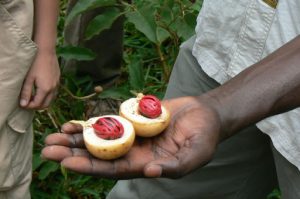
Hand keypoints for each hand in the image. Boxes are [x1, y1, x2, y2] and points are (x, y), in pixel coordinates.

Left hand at [20, 50, 59, 108]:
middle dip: (37, 106)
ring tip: (33, 97)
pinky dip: (47, 95)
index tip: (22, 104)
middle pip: (46, 105)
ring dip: (43, 101)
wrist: (46, 51)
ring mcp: (57, 84)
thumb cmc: (35, 63)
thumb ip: (26, 92)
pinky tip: (40, 90)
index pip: (37, 104)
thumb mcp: (28, 78)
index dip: (29, 106)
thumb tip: (23, 104)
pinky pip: (53, 92)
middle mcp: (53, 89)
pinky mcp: (58, 80)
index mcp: (45, 89)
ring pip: (51, 99)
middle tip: (28, 103)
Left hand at [42, 96, 220, 178]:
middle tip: (48, 149)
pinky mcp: (132, 119)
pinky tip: (74, 123)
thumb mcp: (195, 155)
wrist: (205, 115)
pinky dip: (91, 123)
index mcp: (146, 165)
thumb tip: (150, 173)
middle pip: (99, 155)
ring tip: (54, 136)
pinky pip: (109, 122)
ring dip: (77, 138)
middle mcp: (135, 152)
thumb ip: (175, 167)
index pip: (113, 170)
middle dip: (74, 153)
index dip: (90, 168)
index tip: (67, 163)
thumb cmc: (204, 137)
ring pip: (100, 139)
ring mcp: (132, 135)